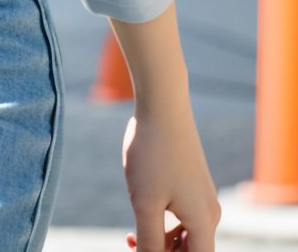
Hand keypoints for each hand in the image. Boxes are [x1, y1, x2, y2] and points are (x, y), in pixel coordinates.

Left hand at [121, 105, 220, 251]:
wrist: (163, 105)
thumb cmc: (153, 152)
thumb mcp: (145, 202)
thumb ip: (148, 240)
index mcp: (204, 221)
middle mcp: (210, 211)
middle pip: (192, 251)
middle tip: (131, 245)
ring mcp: (202, 196)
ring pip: (187, 235)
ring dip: (163, 242)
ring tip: (132, 236)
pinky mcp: (193, 182)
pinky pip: (184, 216)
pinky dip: (165, 224)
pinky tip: (143, 212)